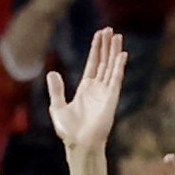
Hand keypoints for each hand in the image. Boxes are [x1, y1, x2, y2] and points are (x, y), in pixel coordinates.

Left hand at [44, 29, 127, 163]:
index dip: (96, 49)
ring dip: (114, 51)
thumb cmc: (69, 131)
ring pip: (111, 66)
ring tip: (117, 35)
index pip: (93, 63)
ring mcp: (105, 92)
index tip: (99, 35)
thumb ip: (56, 90)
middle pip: (104, 61)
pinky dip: (119, 66)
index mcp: (85, 89)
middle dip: (106, 46)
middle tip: (109, 29)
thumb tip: (52, 72)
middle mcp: (97, 88)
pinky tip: (122, 54)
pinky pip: (116, 79)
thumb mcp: (57, 107)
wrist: (79, 144)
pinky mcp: (111, 98)